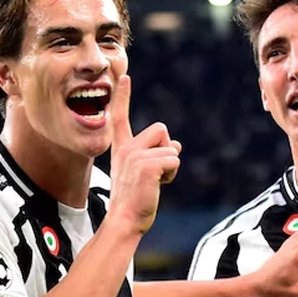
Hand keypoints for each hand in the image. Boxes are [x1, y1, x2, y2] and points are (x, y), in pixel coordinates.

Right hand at [105, 74, 181, 235]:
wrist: (124, 220)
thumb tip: (177, 145)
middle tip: (155, 173)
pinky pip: (174, 159)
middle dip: (166, 148)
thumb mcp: (144, 175)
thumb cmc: (135, 201)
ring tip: (155, 183)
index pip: (120, 117)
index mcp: (121, 149)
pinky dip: (172, 174)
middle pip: (161, 129)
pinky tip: (158, 186)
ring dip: (171, 165)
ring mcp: (135, 155)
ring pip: (171, 147)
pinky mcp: (147, 165)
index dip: (123, 97)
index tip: (124, 76)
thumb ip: (156, 157)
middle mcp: (126, 148)